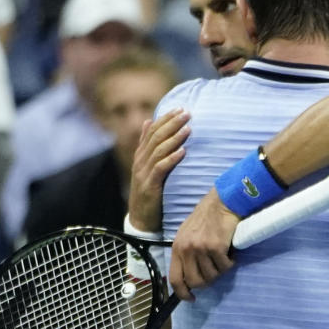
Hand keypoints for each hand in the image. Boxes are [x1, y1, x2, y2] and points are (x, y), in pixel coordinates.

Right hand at [128, 109, 189, 231]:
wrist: (140, 220)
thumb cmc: (149, 193)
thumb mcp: (147, 167)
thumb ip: (148, 146)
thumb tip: (149, 121)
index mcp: (140, 155)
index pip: (152, 130)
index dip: (166, 118)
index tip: (180, 108)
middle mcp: (140, 161)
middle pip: (156, 137)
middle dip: (172, 123)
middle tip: (187, 113)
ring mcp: (143, 173)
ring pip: (158, 150)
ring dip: (174, 138)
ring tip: (188, 129)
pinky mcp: (150, 186)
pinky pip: (160, 169)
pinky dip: (171, 159)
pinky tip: (183, 152)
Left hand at [169, 189, 238, 300]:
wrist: (223, 201)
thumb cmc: (207, 217)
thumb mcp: (189, 234)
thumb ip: (186, 254)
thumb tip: (190, 278)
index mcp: (177, 247)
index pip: (175, 279)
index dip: (182, 293)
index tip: (191, 298)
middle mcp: (186, 249)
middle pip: (195, 282)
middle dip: (207, 281)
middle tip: (215, 272)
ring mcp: (201, 248)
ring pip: (212, 276)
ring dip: (220, 270)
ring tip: (222, 257)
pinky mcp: (216, 247)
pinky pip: (225, 267)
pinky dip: (230, 263)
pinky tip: (230, 252)